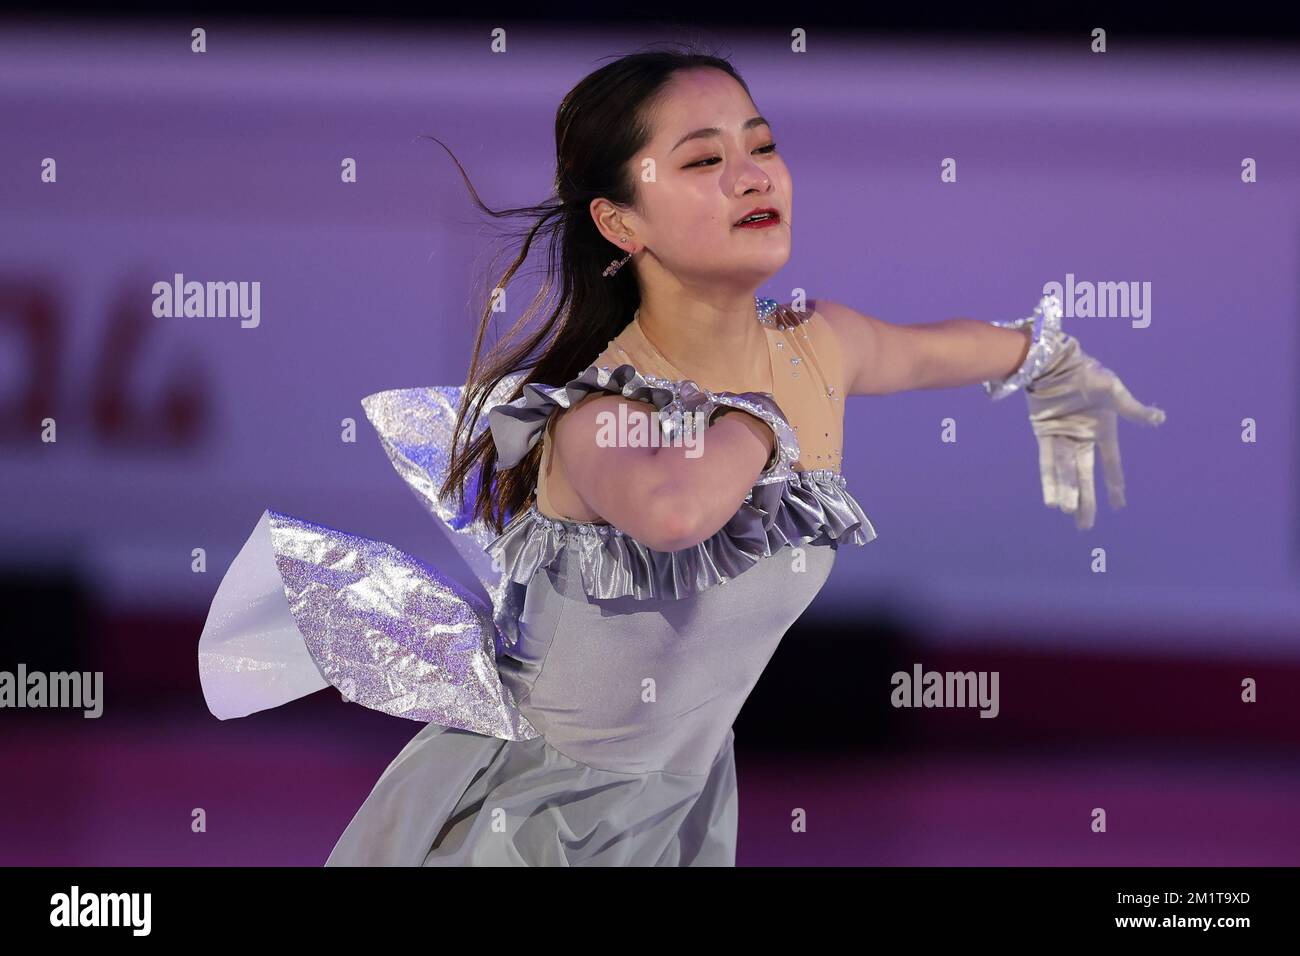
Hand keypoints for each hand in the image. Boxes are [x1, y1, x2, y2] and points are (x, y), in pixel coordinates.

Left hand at [1023, 336, 1165, 529]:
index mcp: (1103, 430)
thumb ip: (1133, 411)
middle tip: (1084, 527)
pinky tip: (1051, 500)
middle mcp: (1083, 437)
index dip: (1114, 485)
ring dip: (1068, 492)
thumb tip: (1160, 420)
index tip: (1119, 505)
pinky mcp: (1044, 433)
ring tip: (1070, 515)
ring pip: (1066, 471)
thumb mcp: (1114, 392)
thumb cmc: (1088, 374)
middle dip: (1086, 500)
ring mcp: (1062, 437)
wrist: (1056, 362)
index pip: (1111, 464)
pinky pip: (1047, 461)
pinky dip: (1049, 480)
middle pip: (1085, 475)